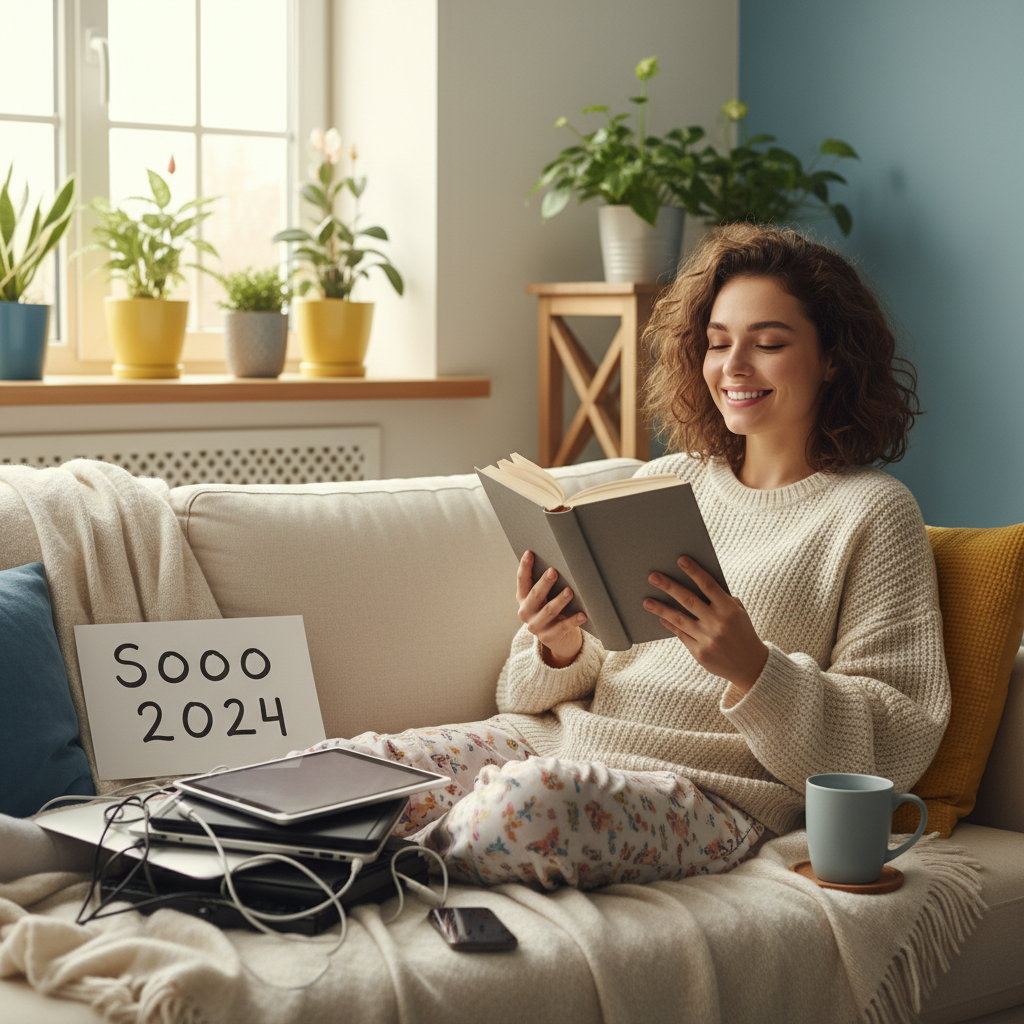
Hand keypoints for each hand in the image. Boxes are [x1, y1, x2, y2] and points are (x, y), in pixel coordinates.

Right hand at [516, 551, 585, 667]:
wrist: (558, 639)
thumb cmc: (553, 611)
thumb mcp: (545, 599)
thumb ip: (546, 585)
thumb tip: (560, 564)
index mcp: (523, 599)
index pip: (522, 581)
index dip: (525, 567)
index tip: (530, 553)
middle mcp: (526, 612)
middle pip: (535, 595)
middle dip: (544, 583)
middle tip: (553, 572)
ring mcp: (536, 626)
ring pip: (549, 611)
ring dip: (559, 600)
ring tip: (569, 591)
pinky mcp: (549, 637)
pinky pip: (563, 627)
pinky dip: (573, 620)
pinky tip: (582, 614)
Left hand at [644, 556, 767, 692]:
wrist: (750, 665)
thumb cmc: (742, 632)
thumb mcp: (739, 613)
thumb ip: (722, 599)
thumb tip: (697, 584)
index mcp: (729, 609)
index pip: (709, 585)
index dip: (694, 571)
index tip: (680, 560)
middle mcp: (718, 623)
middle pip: (689, 600)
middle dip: (669, 587)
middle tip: (653, 576)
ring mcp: (707, 639)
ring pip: (679, 619)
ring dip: (661, 608)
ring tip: (647, 601)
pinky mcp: (699, 652)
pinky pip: (680, 634)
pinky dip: (670, 624)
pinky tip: (660, 617)